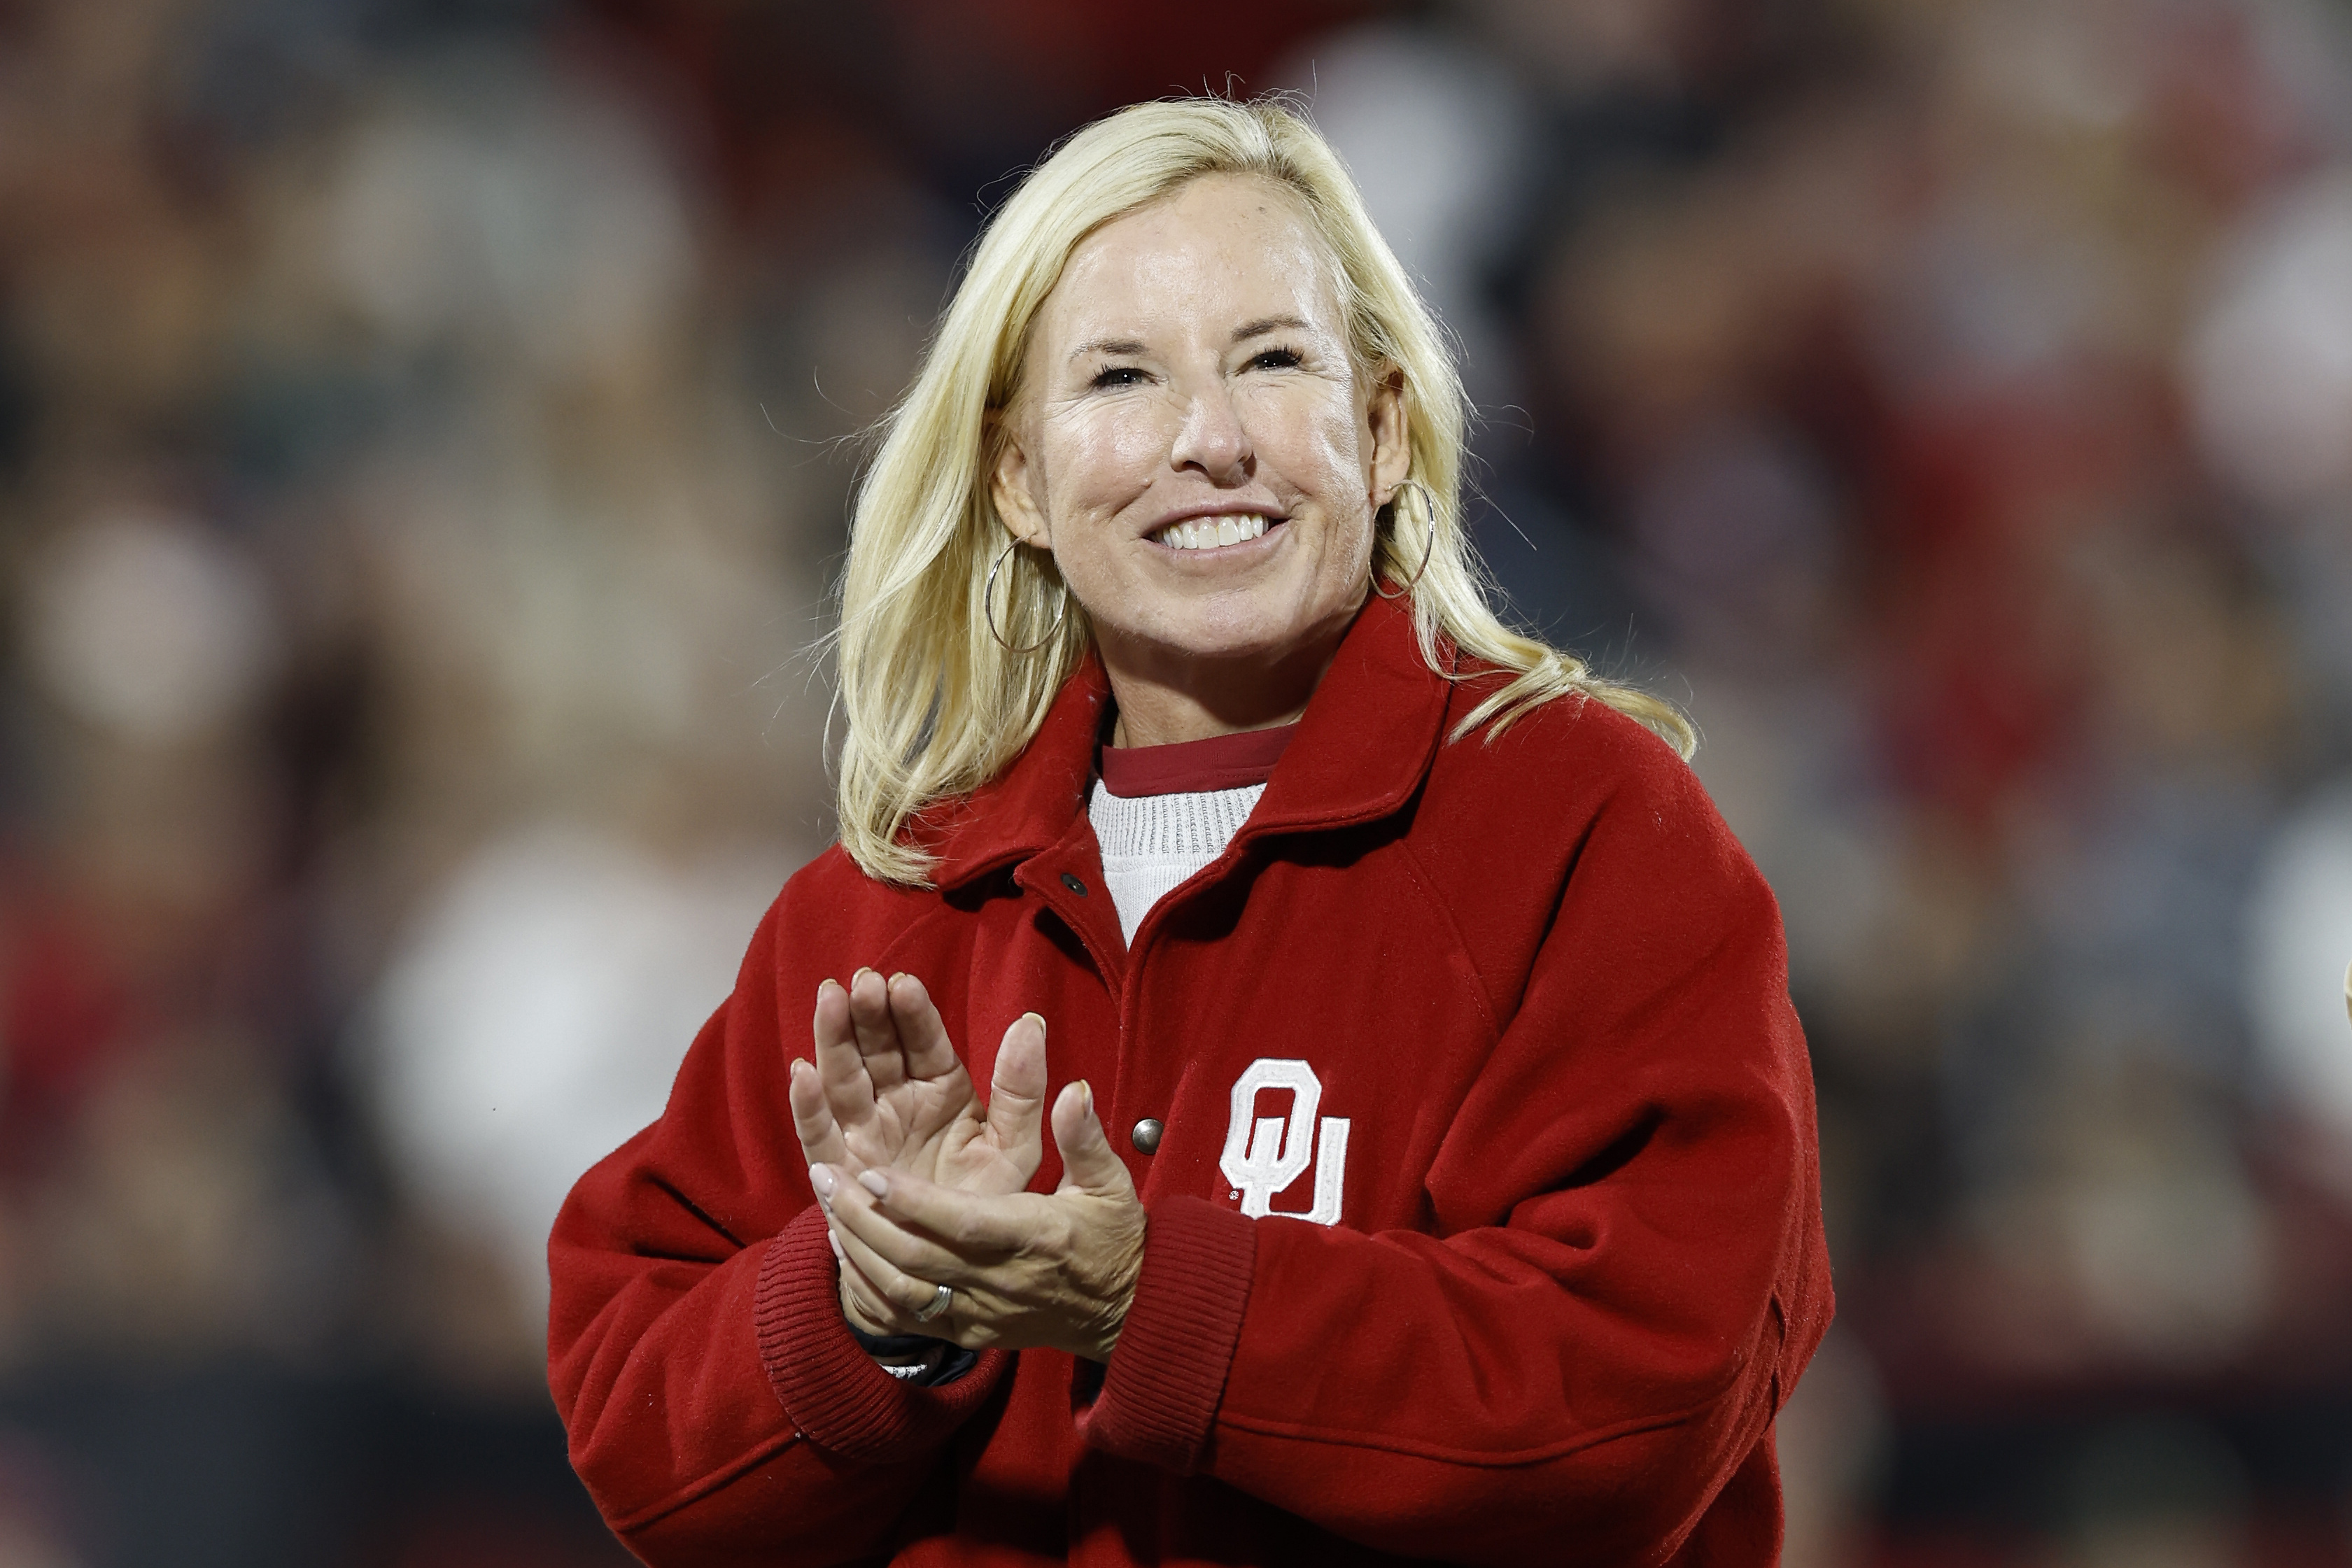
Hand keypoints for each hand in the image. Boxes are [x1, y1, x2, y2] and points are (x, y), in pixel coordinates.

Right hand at [789, 969, 1045, 1196]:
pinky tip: (802, 1071)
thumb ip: (1022, 1092)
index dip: (913, 1013)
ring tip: (828, 999)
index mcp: (942, 1090)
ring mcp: (863, 1130)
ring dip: (833, 1038)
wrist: (947, 1271)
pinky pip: (817, 1131)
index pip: (925, 1042)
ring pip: (843, 1076)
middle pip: (878, 1048)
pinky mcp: (835, 1165)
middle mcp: (898, 1101)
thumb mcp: (1014, 1148)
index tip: (904, 983)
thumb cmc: (986, 1203)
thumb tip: (1031, 1023)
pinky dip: (807, 1103)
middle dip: (869, 1013)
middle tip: (862, 982)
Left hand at [811, 1079, 1145, 1361]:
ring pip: (902, 1289)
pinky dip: (870, 1279)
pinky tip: (847, 1243)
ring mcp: (979, 1314)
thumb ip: (1084, 1137)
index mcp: (1035, 1237)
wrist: (1122, 1316)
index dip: (913, 1203)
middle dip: (864, 1217)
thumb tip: (1074, 1089)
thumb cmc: (1114, 1240)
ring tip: (826, 1200)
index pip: (963, 1223)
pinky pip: (906, 1313)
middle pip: (916, 1258)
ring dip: (857, 1246)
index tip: (872, 1172)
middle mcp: (1000, 1281)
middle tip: (825, 1176)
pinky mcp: (967, 1333)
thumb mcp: (1110, 1184)